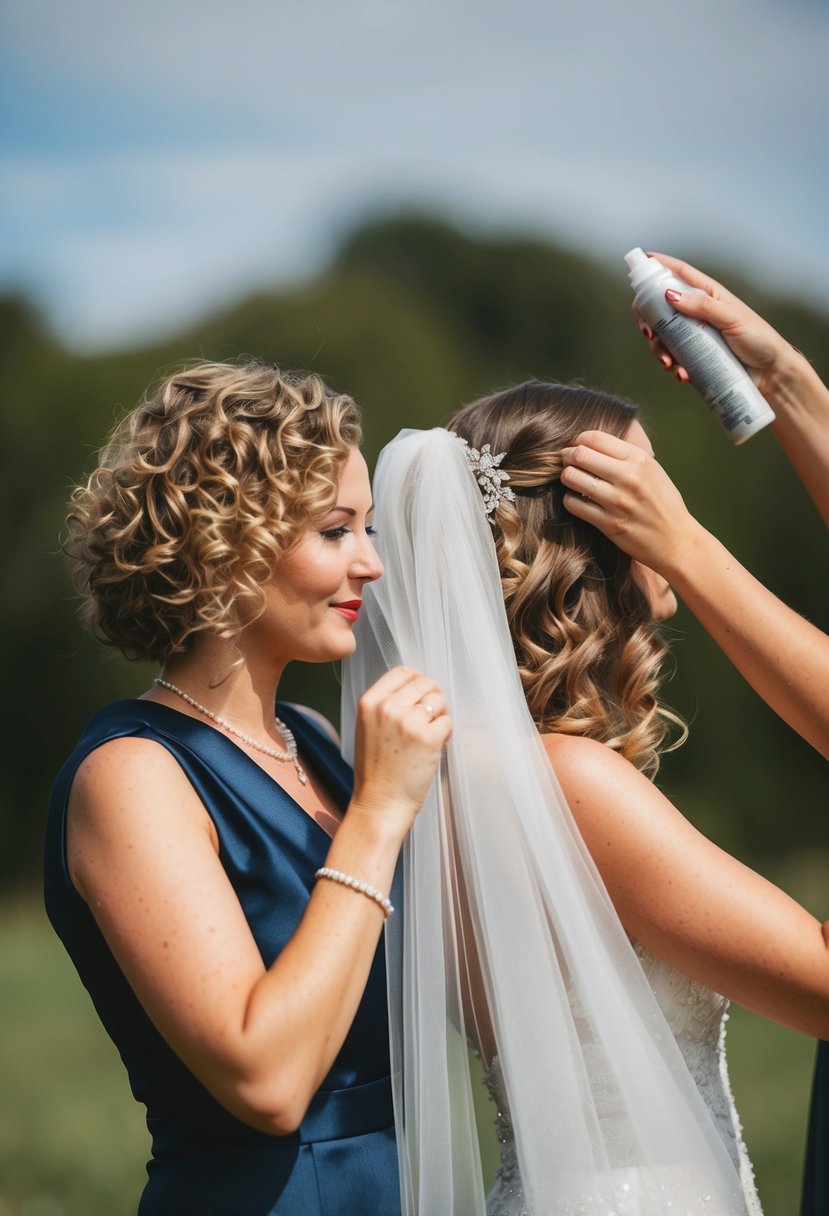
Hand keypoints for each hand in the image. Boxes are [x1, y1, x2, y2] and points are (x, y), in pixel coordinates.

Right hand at [351, 666, 451, 831]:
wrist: (380, 804)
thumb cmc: (376, 771)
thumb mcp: (368, 728)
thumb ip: (386, 706)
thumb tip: (417, 688)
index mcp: (370, 702)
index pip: (403, 672)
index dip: (418, 680)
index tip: (423, 693)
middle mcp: (388, 707)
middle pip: (425, 683)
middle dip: (434, 699)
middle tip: (432, 719)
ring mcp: (408, 722)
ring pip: (439, 701)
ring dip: (441, 716)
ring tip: (433, 734)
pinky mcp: (428, 738)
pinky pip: (448, 721)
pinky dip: (447, 733)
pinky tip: (437, 746)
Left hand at [560, 430, 699, 574]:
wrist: (675, 540)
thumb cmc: (662, 502)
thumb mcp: (652, 470)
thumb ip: (625, 455)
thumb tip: (590, 444)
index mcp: (639, 459)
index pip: (595, 438)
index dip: (578, 440)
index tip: (576, 447)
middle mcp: (628, 477)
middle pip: (579, 455)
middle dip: (567, 456)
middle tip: (566, 461)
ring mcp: (617, 501)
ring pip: (572, 478)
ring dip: (567, 478)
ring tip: (571, 480)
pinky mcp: (608, 523)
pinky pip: (574, 504)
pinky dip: (570, 500)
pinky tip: (577, 500)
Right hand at [635, 253, 797, 400]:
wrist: (770, 373)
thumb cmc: (758, 339)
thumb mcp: (731, 317)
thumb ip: (702, 306)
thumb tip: (669, 295)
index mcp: (707, 295)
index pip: (679, 274)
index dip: (659, 266)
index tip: (642, 260)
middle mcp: (697, 313)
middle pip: (660, 308)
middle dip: (648, 320)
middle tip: (649, 334)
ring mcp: (694, 336)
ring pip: (663, 338)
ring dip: (659, 351)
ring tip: (669, 364)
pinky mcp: (695, 358)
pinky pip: (675, 360)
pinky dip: (674, 367)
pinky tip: (681, 374)